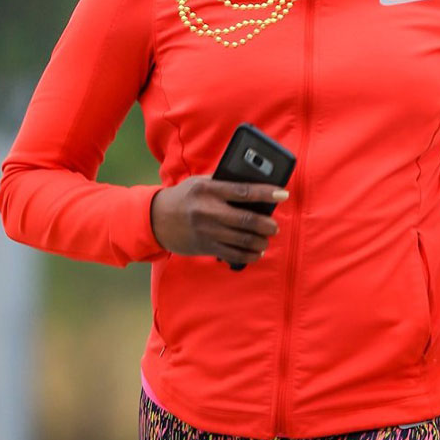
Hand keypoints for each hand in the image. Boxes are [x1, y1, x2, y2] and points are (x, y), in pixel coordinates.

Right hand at [150, 177, 287, 266]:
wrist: (156, 219)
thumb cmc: (184, 197)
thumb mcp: (200, 183)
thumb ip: (223, 184)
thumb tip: (254, 187)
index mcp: (208, 190)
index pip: (243, 191)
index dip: (266, 193)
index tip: (283, 193)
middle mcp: (208, 211)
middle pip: (246, 220)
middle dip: (267, 225)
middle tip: (274, 226)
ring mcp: (207, 231)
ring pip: (242, 240)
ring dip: (260, 242)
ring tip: (266, 240)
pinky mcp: (206, 246)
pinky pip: (233, 254)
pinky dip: (249, 255)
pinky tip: (256, 252)